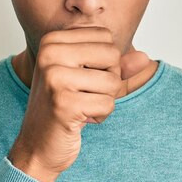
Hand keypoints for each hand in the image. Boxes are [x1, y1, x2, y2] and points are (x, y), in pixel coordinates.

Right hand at [8, 26, 150, 181]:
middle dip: (108, 80)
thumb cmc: (63, 108)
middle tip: (83, 94)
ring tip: (81, 107)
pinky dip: (100, 116)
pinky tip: (80, 119)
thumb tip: (144, 58)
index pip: (105, 36)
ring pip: (112, 82)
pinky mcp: (63, 103)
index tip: (82, 77)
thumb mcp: (90, 79)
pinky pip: (107, 104)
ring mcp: (54, 78)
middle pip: (112, 55)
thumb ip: (117, 66)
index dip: (105, 60)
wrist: (37, 145)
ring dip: (104, 100)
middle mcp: (50, 54)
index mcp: (52, 40)